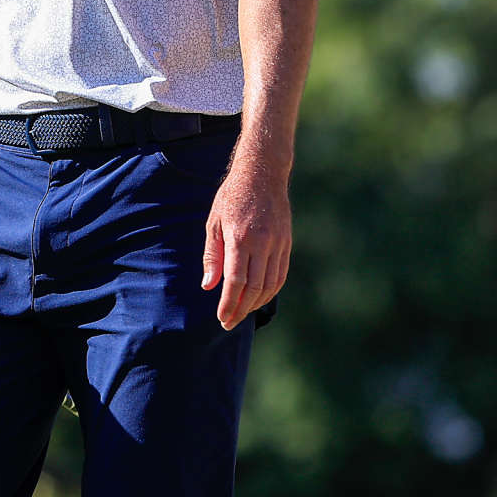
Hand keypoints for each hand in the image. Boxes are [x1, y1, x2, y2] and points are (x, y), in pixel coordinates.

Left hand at [202, 161, 290, 329]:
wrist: (263, 174)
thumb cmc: (232, 197)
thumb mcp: (214, 222)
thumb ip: (212, 255)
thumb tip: (209, 286)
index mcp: (240, 237)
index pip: (236, 281)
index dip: (229, 304)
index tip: (222, 318)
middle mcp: (262, 243)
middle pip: (254, 288)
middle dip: (241, 310)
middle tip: (229, 322)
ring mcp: (278, 244)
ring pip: (270, 285)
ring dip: (256, 304)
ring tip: (242, 312)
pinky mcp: (287, 243)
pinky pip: (280, 275)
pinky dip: (270, 291)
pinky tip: (258, 298)